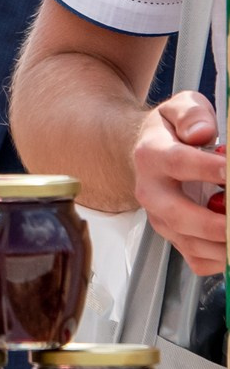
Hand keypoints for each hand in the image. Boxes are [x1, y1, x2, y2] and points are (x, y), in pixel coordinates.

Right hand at [134, 92, 227, 276]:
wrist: (145, 154)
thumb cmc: (169, 133)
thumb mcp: (178, 108)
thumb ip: (191, 114)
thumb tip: (201, 132)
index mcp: (152, 156)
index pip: (178, 163)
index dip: (208, 168)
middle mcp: (151, 192)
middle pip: (177, 215)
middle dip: (214, 223)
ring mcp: (161, 218)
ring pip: (188, 243)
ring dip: (222, 245)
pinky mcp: (174, 236)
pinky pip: (196, 259)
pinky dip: (220, 260)